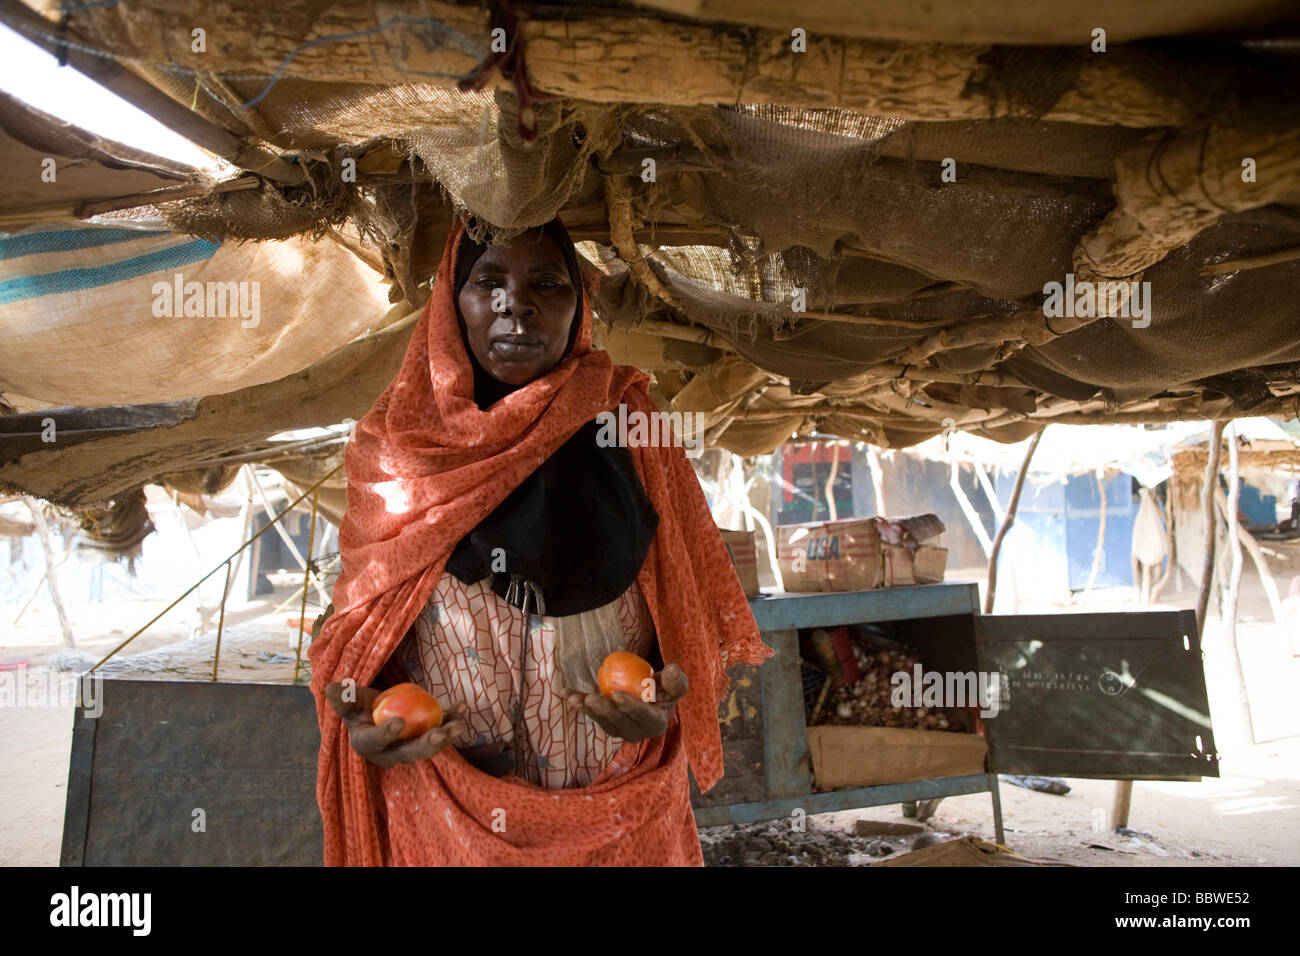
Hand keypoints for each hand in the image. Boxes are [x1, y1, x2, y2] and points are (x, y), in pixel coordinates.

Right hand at [324, 681, 467, 767]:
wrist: (375, 710)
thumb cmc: (359, 706)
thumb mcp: (349, 700)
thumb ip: (343, 698)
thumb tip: (331, 688)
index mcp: (366, 744)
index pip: (375, 742)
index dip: (385, 734)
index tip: (398, 723)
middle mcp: (389, 753)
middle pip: (408, 753)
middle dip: (426, 746)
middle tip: (440, 734)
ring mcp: (410, 747)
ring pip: (428, 746)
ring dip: (446, 736)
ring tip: (459, 724)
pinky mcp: (425, 737)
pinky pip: (440, 730)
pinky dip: (452, 720)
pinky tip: (462, 708)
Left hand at [560, 663, 688, 743]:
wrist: (651, 694)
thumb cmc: (665, 688)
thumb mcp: (675, 683)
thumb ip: (676, 680)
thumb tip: (671, 670)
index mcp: (655, 724)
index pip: (643, 716)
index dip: (630, 707)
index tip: (618, 695)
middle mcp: (636, 732)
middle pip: (618, 722)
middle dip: (604, 711)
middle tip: (592, 698)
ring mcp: (618, 728)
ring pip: (601, 720)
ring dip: (587, 709)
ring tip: (574, 698)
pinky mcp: (605, 722)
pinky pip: (591, 713)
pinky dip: (578, 702)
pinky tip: (564, 692)